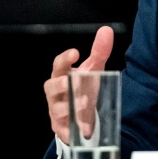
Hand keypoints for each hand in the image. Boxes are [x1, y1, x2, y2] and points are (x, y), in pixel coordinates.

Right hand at [43, 26, 113, 143]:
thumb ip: (100, 51)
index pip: (58, 65)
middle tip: (72, 81)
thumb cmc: (83, 86)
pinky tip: (84, 128)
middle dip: (60, 84)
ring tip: (85, 101)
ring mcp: (57, 110)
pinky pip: (65, 128)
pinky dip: (74, 128)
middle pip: (51, 87)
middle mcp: (55, 92)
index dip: (65, 58)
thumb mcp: (93, 68)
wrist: (80, 113)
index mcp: (61, 75)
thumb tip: (106, 30)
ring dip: (70, 105)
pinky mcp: (62, 126)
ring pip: (57, 109)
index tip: (75, 52)